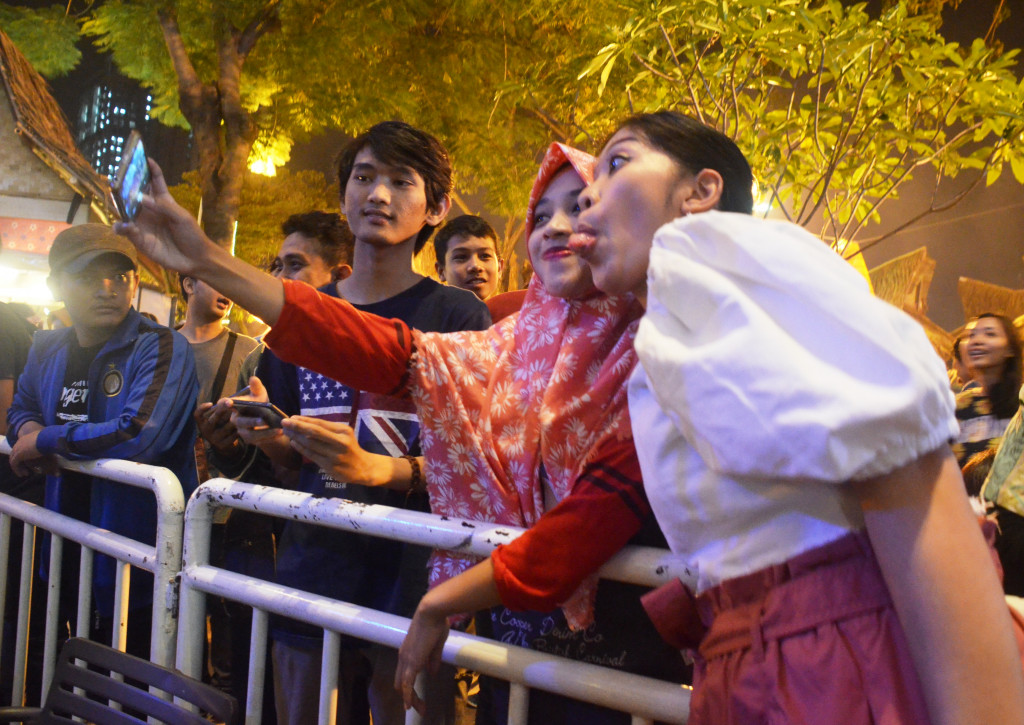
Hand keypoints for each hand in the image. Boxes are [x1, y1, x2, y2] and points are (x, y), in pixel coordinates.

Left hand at [9, 429, 58, 476]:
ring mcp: (17, 449)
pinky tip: (23, 474)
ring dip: (18, 467)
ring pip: (13, 460)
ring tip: (24, 473)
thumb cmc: (50, 438)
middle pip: (15, 454)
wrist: (47, 438)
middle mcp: (19, 443)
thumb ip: (48, 443)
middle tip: (25, 468)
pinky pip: (14, 464)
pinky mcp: (18, 455)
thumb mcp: (47, 440)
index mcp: (25, 438)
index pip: (20, 447)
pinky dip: (17, 470)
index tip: (28, 461)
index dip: (23, 455)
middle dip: (19, 462)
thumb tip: (58, 447)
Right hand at [114, 159, 215, 276]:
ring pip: (125, 211)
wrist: (195, 259)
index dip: (149, 169)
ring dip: (118, 206)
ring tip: (114, 202)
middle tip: (116, 180)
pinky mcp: (139, 239)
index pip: (154, 181)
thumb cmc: (192, 235)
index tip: (144, 157)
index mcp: (163, 201)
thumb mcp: (182, 217)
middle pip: (133, 194)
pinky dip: (122, 227)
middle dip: (124, 186)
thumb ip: (163, 207)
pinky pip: (126, 231)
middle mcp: (149, 210)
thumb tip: (141, 198)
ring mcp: (143, 224)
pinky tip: (123, 225)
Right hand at [194, 402, 240, 453]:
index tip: (211, 403)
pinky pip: (234, 433)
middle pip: (215, 417)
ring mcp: (214, 439)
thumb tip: (229, 402)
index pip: (197, 415)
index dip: (202, 408)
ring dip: (236, 419)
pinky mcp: (223, 445)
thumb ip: (221, 408)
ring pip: (229, 424)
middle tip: (231, 403)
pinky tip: (241, 427)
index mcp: (202, 423)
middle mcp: (206, 431)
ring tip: (239, 416)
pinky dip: (239, 429)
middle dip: (224, 409)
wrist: (225, 445)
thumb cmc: (221, 426)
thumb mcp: (218, 417)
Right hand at [225, 377, 295, 467]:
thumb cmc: (260, 403)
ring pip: (251, 435)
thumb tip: (253, 379)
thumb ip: (256, 387)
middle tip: (263, 420)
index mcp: (234, 407)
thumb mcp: (259, 394)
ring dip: (265, 433)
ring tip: (278, 429)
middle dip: (251, 421)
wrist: (268, 418)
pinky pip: (259, 441)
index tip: (229, 402)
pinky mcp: (251, 440)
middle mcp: (235, 420)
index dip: (223, 403)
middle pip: (240, 422)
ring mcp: (242, 432)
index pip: (224, 404)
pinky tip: (280, 433)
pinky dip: (270, 437)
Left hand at [282, 416, 389, 486]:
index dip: (304, 420)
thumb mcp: (343, 435)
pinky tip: (293, 443)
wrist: (362, 467)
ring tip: (287, 432)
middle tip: (284, 422)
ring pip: (311, 444)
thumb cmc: (349, 448)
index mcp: (343, 431)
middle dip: (297, 426)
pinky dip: (301, 448)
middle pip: (315, 433)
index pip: (320, 423)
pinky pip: (312, 455)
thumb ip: (327, 429)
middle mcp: (340, 442)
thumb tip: (303, 422)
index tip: (291, 417)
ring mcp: (335, 455)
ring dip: (296, 437)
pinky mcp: (330, 466)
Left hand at [395, 603, 448, 714]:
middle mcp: (403, 657)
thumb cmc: (436, 623)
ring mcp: (406, 659)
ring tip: (420, 710)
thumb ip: (433, 659)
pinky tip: (410, 705)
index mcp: (408, 652)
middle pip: (401, 682)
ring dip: (411, 699)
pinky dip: (408, 695)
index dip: (410, 686)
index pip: (404, 673)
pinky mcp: (412, 662)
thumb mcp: (436, 644)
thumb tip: (432, 673)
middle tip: (420, 707)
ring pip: (404, 685)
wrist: (431, 612)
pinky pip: (407, 683)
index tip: (419, 695)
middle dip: (409, 696)